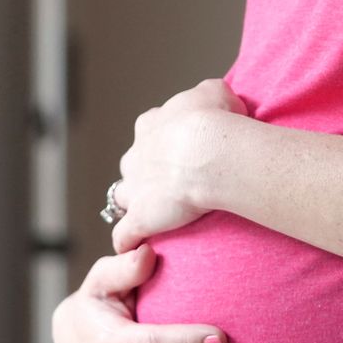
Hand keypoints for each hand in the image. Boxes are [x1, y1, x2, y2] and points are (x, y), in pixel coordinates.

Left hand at [111, 78, 247, 253]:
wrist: (208, 151)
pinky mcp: (140, 219)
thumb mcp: (216, 92)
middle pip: (134, 166)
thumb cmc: (215, 120)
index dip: (164, 142)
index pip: (149, 131)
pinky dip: (130, 242)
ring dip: (136, 207)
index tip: (182, 149)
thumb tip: (217, 98)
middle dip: (147, 175)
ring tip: (156, 218)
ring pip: (124, 199)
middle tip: (175, 183)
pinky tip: (140, 250)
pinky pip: (125, 236)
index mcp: (150, 125)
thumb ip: (211, 94)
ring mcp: (135, 189)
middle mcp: (136, 156)